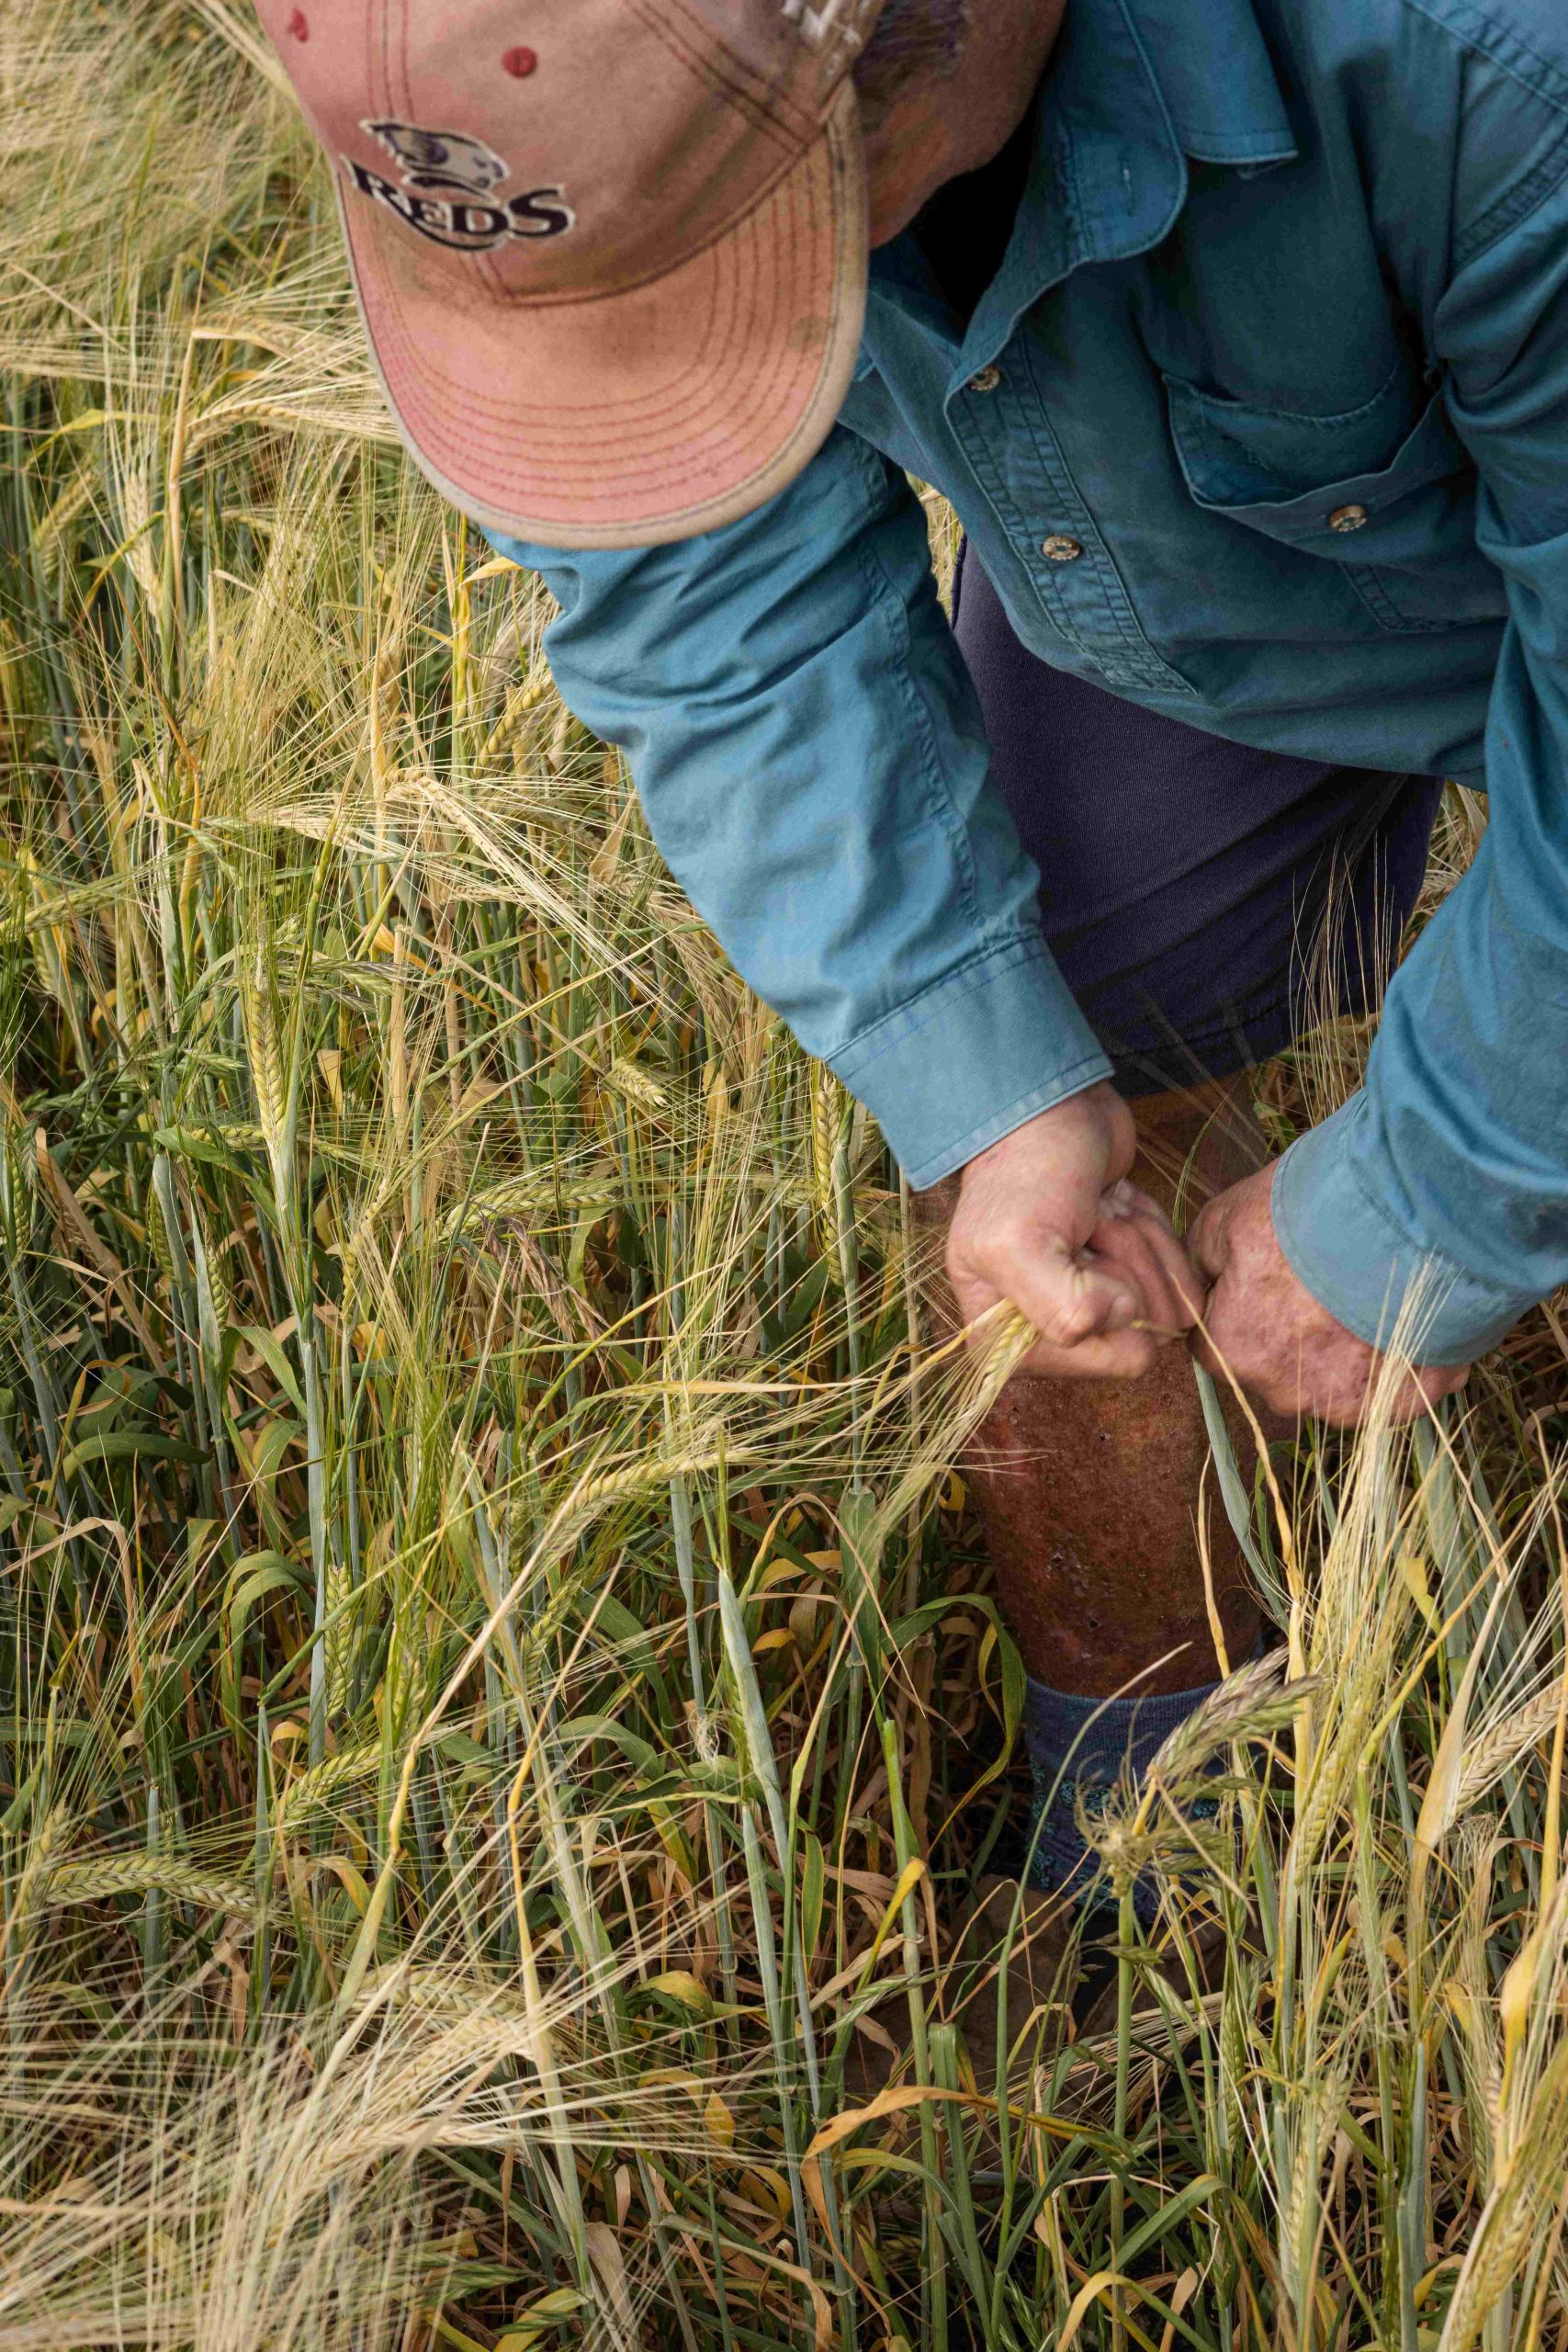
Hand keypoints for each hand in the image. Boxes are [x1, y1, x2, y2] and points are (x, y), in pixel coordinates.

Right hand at [946, 1082, 1202, 1378]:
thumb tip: (1123, 1324)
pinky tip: (1122, 1205)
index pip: (1086, 1359)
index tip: (1078, 1252)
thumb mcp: (1017, 1243)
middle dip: (1127, 1267)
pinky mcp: (1127, 1268)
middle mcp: (1045, 1326)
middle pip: (1134, 1334)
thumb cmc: (1026, 1169)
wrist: (1055, 1104)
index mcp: (1002, 1335)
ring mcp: (1091, 1298)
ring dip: (1141, 1244)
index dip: (1099, 1309)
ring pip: (1161, 1305)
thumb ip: (1060, 1308)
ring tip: (1102, 1206)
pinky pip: (1174, 1276)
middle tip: (1092, 1219)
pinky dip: (1158, 1234)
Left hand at [1189, 1161, 1470, 1423]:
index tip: (1263, 1279)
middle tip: (1320, 1280)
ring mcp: (1346, 1403)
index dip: (1236, 1308)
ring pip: (1330, 1381)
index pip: (1215, 1346)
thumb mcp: (1225, 1220)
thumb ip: (1198, 1263)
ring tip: (1366, 1293)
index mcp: (1235, 1353)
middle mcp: (1285, 1393)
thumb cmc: (1309, 1217)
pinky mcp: (1403, 1403)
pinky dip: (1394, 1360)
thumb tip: (1195, 1281)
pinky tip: (1404, 1316)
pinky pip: (1388, 1389)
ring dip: (1343, 1349)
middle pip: (1275, 1368)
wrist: (1414, 1222)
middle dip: (1290, 1333)